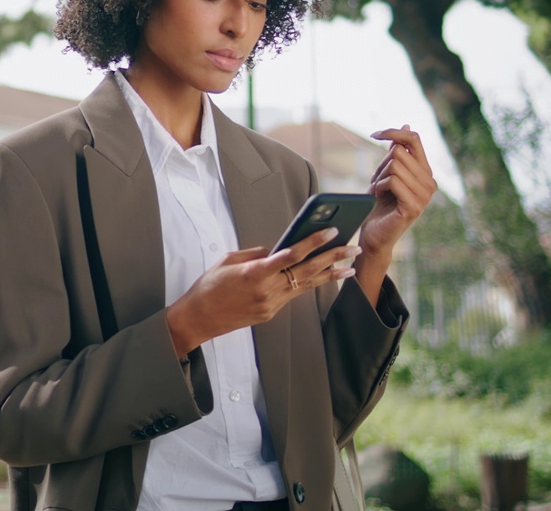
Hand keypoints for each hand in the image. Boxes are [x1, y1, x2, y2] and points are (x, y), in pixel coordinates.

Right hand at [165, 228, 361, 356]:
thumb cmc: (208, 286)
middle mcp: (267, 290)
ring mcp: (271, 304)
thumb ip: (255, 254)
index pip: (290, 255)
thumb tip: (276, 250)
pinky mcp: (270, 313)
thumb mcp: (228, 261)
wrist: (198, 319)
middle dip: (332, 258)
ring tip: (350, 266)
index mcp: (254, 273)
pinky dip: (310, 284)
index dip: (312, 242)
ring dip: (329, 274)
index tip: (331, 231)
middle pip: (306, 271)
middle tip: (352, 248)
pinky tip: (323, 277)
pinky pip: (293, 294)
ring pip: (306, 285)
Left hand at [360, 125, 436, 263]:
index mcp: (425, 172)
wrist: (374, 234)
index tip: (374, 134)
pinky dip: (379, 186)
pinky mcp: (414, 206)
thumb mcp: (386, 173)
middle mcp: (430, 183)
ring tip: (379, 192)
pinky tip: (379, 197)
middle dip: (381, 165)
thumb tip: (407, 126)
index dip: (393, 132)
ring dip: (379, 178)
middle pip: (399, 152)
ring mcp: (424, 196)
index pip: (414, 139)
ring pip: (395, 165)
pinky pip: (392, 181)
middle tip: (377, 183)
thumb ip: (396, 152)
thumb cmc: (378, 204)